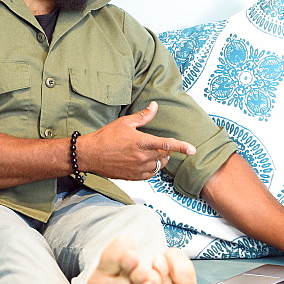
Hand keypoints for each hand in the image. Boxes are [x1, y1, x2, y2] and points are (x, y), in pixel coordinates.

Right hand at [76, 101, 195, 180]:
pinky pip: (150, 175)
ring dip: (159, 160)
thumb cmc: (106, 137)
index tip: (193, 150)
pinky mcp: (133, 177)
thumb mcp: (125, 123)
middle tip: (157, 144)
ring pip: (158, 166)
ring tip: (149, 152)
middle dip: (165, 150)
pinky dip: (151, 169)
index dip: (182, 147)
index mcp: (141, 142)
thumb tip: (154, 106)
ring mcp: (138, 169)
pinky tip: (144, 162)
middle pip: (164, 156)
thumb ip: (143, 116)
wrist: (91, 154)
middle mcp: (142, 157)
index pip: (167, 144)